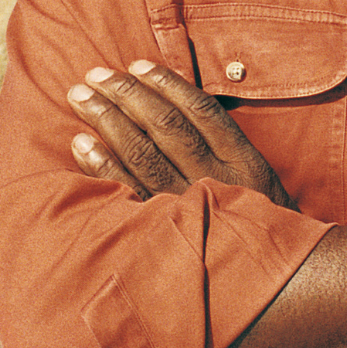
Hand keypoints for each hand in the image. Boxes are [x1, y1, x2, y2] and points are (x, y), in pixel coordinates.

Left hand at [67, 59, 296, 208]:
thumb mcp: (257, 181)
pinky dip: (101, 165)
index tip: (136, 65)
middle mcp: (214, 179)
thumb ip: (223, 146)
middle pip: (165, 125)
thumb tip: (177, 104)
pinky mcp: (161, 231)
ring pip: (142, 153)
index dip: (166, 84)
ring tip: (79, 96)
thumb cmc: (256, 224)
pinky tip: (80, 144)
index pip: (200, 110)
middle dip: (126, 94)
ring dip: (107, 119)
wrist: (267, 281)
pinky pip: (126, 192)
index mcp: (242, 161)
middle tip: (94, 75)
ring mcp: (185, 206)